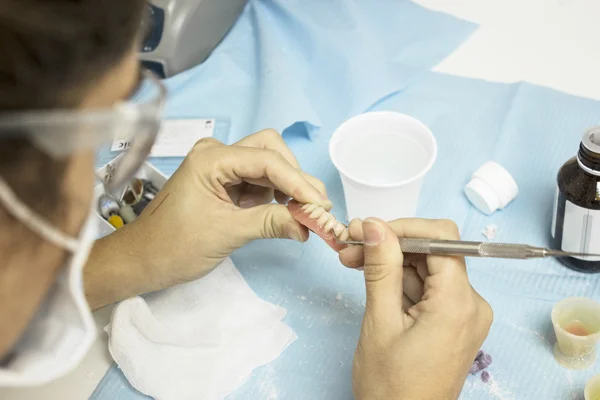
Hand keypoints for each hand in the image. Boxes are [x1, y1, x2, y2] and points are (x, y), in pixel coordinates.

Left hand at [85, 130, 330, 307]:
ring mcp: (220, 166)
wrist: (144, 259)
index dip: (298, 181)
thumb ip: (270, 223)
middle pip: (270, 150)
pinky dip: (276, 193)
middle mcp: (217, 154)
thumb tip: (308, 226)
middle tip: (317, 207)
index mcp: (211, 159)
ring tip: (305, 212)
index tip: (320, 205)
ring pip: (267, 163)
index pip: (266, 160)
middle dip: (295, 177)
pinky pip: (258, 179)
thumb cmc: (174, 246)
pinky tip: (286, 211)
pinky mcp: (224, 181)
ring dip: (288, 185)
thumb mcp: (227, 233)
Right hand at [338, 218, 492, 399]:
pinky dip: (400, 282)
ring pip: (426, 270)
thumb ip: (381, 269)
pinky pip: (427, 289)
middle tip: (350, 246)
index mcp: (458, 304)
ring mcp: (463, 315)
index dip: (403, 227)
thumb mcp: (380, 323)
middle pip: (433, 252)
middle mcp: (471, 305)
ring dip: (390, 263)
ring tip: (353, 263)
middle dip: (390, 245)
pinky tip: (372, 280)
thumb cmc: (390, 387)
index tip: (367, 231)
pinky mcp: (452, 323)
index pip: (441, 239)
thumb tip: (374, 225)